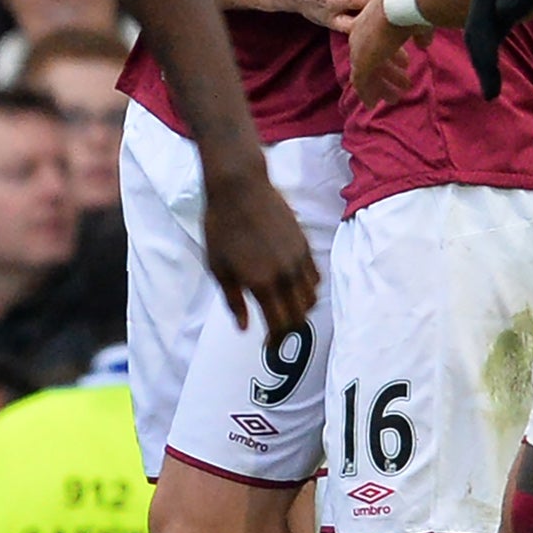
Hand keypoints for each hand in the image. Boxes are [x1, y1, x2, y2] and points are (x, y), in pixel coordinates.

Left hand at [201, 156, 319, 338]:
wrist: (238, 187)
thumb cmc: (221, 226)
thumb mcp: (217, 267)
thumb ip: (233, 301)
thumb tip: (244, 327)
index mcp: (261, 283)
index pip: (279, 325)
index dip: (275, 341)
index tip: (268, 345)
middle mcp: (285, 274)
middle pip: (299, 316)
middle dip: (288, 329)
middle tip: (276, 330)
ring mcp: (298, 258)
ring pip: (311, 298)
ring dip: (300, 309)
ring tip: (284, 308)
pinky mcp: (304, 244)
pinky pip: (314, 277)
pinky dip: (307, 288)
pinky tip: (292, 286)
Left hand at [348, 0, 429, 107]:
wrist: (402, 0)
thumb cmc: (414, 3)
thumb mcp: (418, 20)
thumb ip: (420, 33)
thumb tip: (423, 43)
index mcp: (373, 19)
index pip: (377, 42)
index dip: (392, 54)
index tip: (403, 64)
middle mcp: (361, 33)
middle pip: (370, 58)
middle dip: (387, 72)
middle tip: (403, 82)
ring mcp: (360, 48)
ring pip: (367, 73)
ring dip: (382, 86)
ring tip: (395, 97)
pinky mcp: (362, 62)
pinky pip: (362, 83)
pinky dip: (367, 94)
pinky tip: (372, 104)